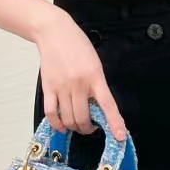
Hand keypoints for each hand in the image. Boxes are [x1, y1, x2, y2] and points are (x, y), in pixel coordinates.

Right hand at [33, 10, 126, 141]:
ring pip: (68, 118)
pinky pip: (51, 113)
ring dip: (74, 127)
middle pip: (84, 118)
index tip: (120, 136)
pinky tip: (61, 125)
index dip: (115, 123)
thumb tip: (98, 107)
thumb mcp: (95, 63)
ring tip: (76, 125)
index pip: (108, 105)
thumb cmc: (77, 45)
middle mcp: (79, 84)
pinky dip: (56, 124)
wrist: (55, 32)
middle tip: (90, 128)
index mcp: (95, 76)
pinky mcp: (48, 87)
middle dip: (88, 128)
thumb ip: (97, 84)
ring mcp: (62, 87)